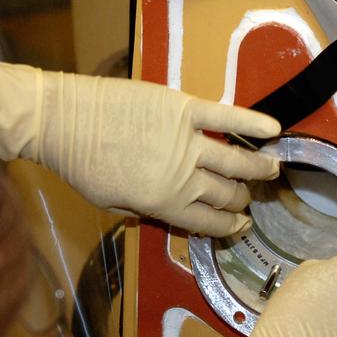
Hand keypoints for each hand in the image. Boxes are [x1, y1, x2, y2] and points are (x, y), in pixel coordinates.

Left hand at [0, 49, 280, 235]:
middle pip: (227, 193)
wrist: (62, 120)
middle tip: (250, 196)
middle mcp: (183, 177)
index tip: (242, 225)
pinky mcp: (184, 109)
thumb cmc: (79, 165)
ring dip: (259, 167)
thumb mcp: (109, 203)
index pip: (209, 223)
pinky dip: (253, 122)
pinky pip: (227, 117)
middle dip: (243, 199)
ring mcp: (187, 141)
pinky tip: (274, 129)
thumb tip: (166, 216)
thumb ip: (142, 211)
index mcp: (164, 204)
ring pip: (236, 159)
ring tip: (273, 169)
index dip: (230, 227)